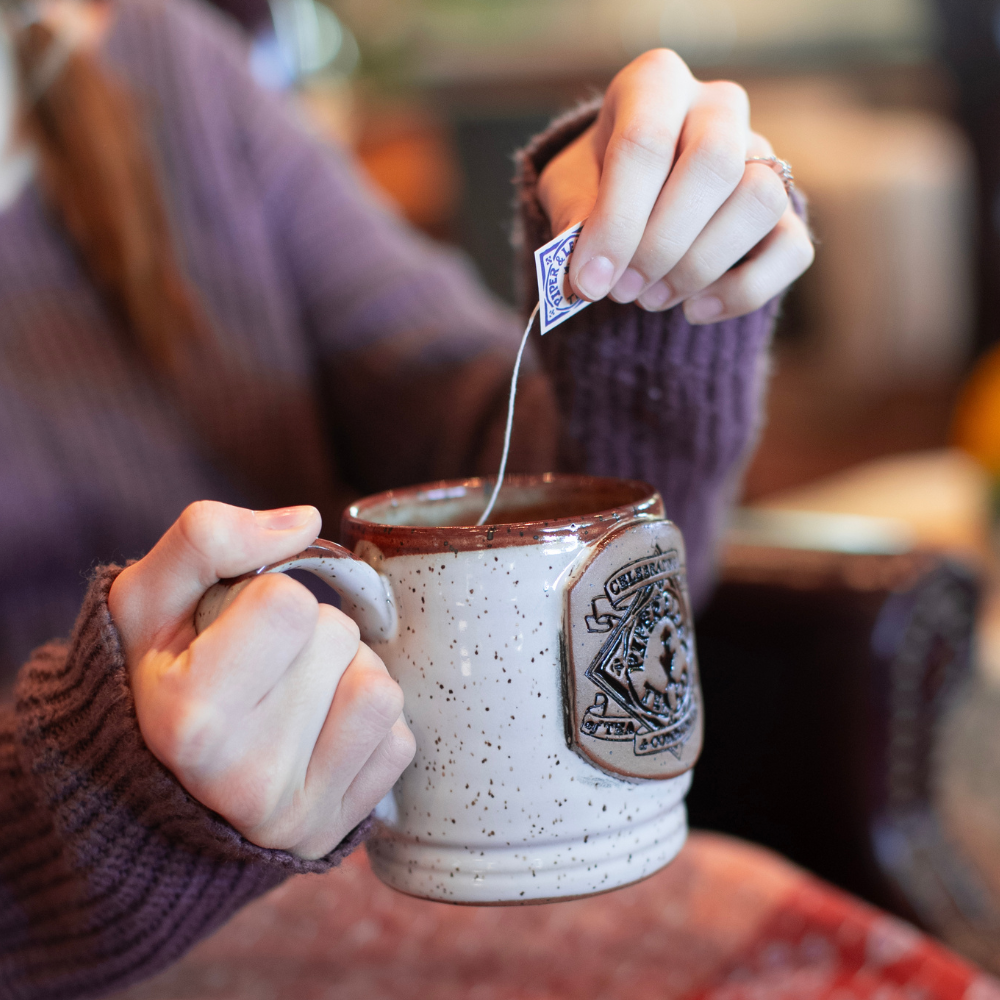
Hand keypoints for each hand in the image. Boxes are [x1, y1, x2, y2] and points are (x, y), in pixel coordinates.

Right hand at [107, 501, 414, 859]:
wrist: (158, 791)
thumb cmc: (158, 676)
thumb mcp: (148, 598)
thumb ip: (208, 538)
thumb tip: (307, 523)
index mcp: (189, 717)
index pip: (290, 604)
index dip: (266, 598)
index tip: (233, 631)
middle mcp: (243, 778)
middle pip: (339, 639)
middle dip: (309, 636)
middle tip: (261, 670)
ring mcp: (295, 815)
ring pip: (380, 690)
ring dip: (347, 677)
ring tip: (293, 699)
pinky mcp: (338, 830)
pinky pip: (399, 740)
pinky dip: (365, 727)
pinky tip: (316, 738)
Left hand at [537, 49, 812, 323]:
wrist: (632, 202)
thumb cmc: (595, 187)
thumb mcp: (567, 192)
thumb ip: (574, 221)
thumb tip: (588, 273)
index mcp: (656, 85)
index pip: (644, 142)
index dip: (616, 222)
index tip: (590, 281)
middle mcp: (718, 109)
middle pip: (715, 163)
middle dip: (662, 243)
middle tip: (623, 291)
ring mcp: (762, 157)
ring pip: (760, 201)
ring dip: (700, 266)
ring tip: (652, 299)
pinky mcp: (788, 211)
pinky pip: (791, 249)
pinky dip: (743, 291)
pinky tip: (695, 311)